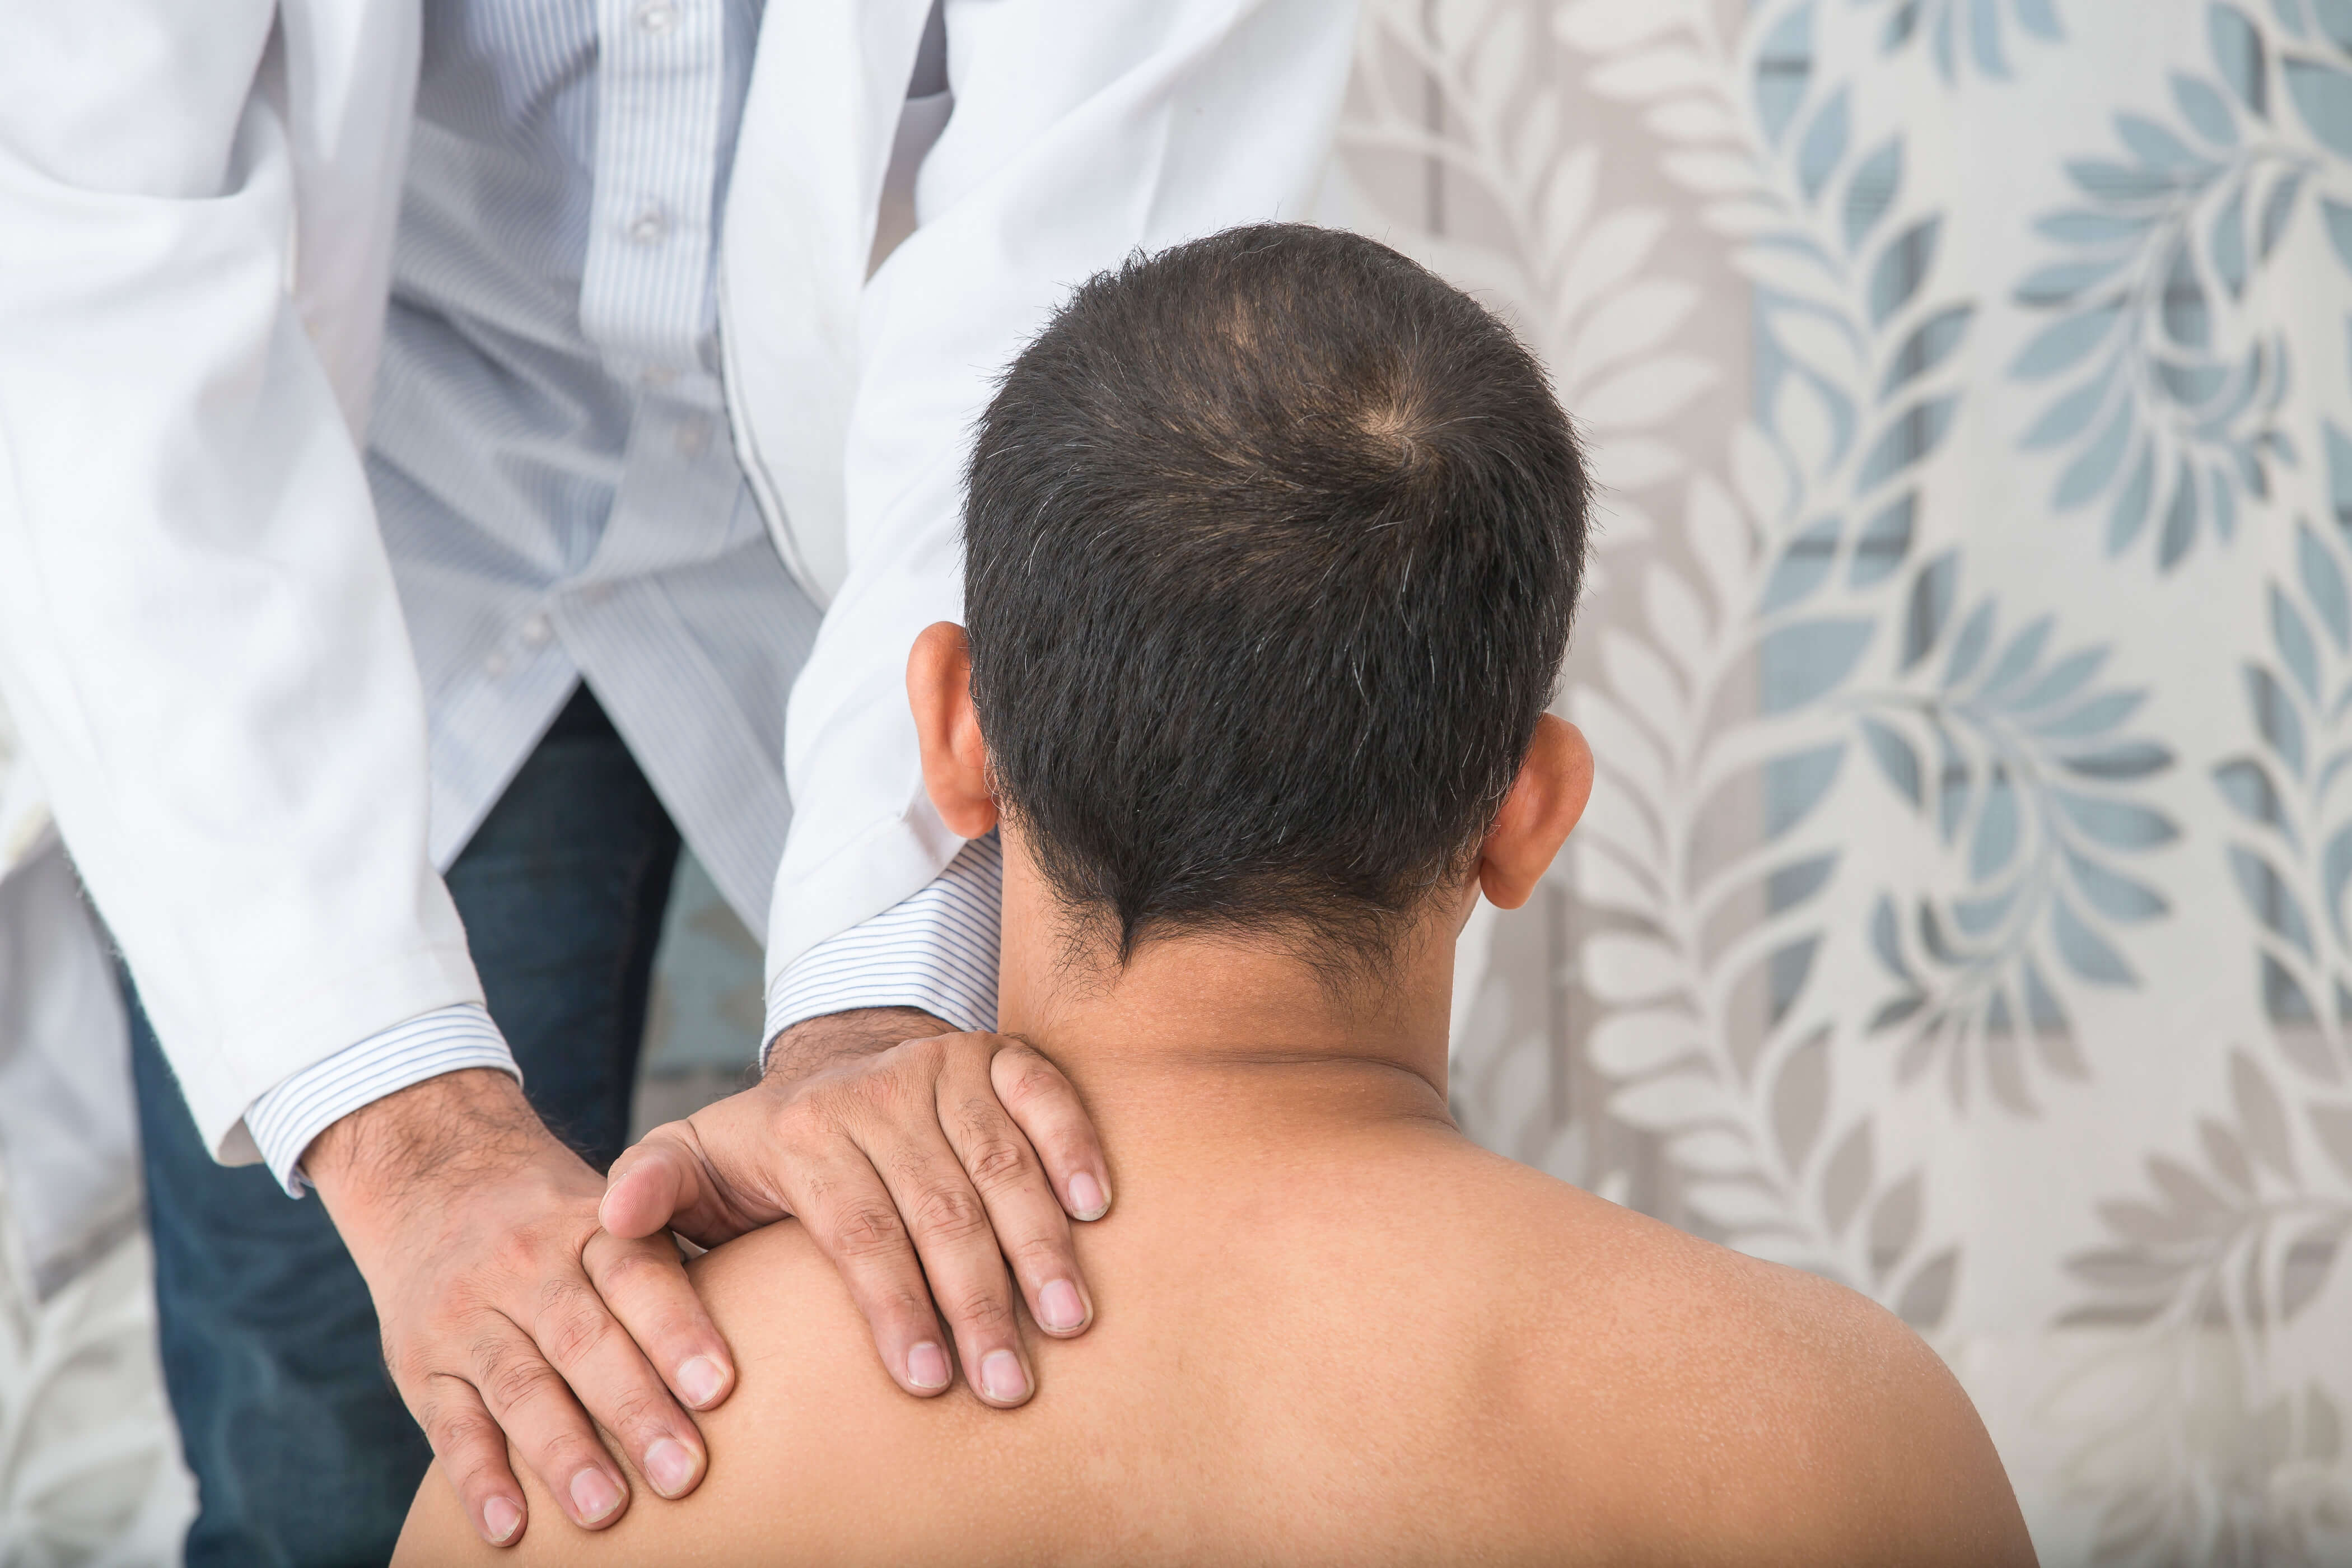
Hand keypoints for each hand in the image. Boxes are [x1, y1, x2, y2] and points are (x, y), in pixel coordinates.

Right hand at [306, 1069, 734, 1548]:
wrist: (431, 1174)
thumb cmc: (560, 1218)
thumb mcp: (615, 1212)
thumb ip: (673, 1266)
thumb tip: (780, 1331)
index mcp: (591, 1225)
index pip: (638, 1273)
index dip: (678, 1329)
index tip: (721, 1386)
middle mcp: (528, 1265)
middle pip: (584, 1339)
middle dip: (635, 1409)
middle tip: (685, 1472)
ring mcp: (470, 1313)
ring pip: (519, 1386)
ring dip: (563, 1453)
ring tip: (607, 1511)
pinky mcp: (422, 1363)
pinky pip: (450, 1425)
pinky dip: (479, 1479)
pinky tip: (511, 1529)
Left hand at [600, 1007, 1110, 1406]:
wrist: (836, 1062)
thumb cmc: (767, 1143)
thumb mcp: (692, 1159)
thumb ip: (651, 1190)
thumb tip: (610, 1216)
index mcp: (805, 1130)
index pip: (858, 1230)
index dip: (895, 1306)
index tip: (927, 1379)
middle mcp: (878, 1093)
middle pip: (937, 1209)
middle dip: (977, 1301)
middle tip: (1006, 1383)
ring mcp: (943, 1068)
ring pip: (999, 1163)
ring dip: (1038, 1244)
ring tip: (1065, 1322)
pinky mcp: (996, 1054)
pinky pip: (1045, 1094)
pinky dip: (1075, 1145)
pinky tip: (1096, 1207)